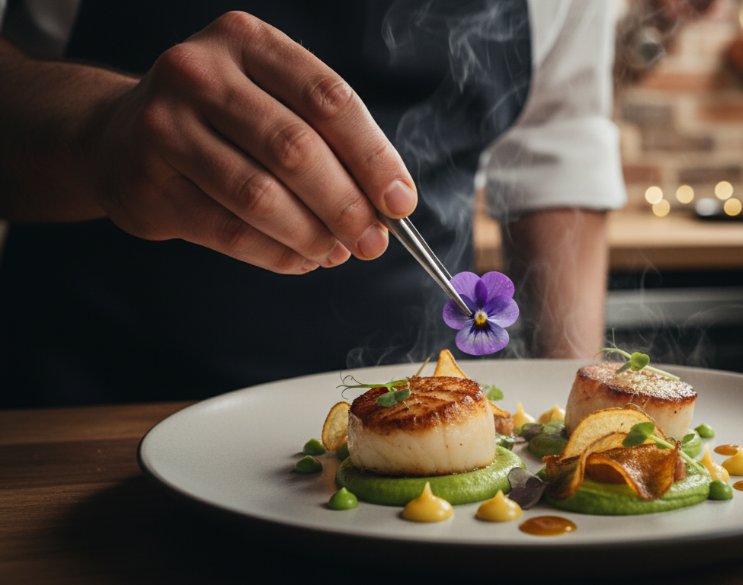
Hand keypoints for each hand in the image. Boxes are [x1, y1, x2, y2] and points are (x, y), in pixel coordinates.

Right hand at [88, 11, 414, 272]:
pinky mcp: (147, 185)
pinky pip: (229, 232)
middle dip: (346, 205)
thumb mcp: (272, 99)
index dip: (372, 156)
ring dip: (312, 235)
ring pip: (260, 196)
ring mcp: (164, 127)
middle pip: (294, 149)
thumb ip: (328, 139)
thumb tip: (389, 204)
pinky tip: (301, 259)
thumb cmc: (222, 120)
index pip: (327, 99)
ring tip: (337, 253)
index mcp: (245, 41)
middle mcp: (199, 74)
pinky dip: (277, 254)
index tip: (401, 202)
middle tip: (373, 242)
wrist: (118, 136)